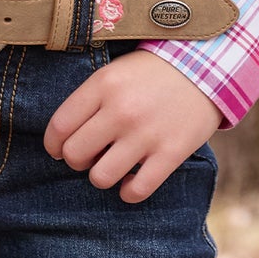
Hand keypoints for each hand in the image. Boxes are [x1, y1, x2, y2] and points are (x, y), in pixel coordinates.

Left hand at [43, 48, 222, 202]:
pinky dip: (128, 191)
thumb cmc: (151, 72)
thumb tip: (64, 138)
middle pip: (75, 155)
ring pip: (100, 177)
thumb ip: (89, 99)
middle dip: (76, 160)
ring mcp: (146, 134)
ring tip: (110, 166)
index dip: (53, 145)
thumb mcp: (114, 72)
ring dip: (101, 176)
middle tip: (88, 155)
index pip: (59, 127)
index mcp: (103, 85)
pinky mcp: (171, 153)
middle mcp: (121, 110)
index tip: (58, 149)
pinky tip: (131, 181)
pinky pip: (137, 190)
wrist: (205, 66)